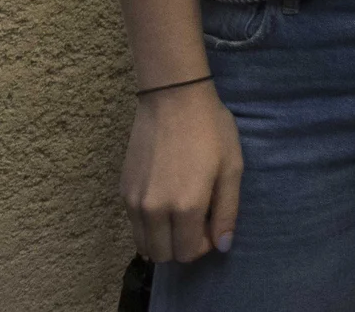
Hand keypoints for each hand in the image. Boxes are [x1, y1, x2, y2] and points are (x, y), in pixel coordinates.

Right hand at [122, 80, 242, 262]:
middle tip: (197, 219)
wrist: (173, 99)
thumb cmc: (211, 130)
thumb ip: (227, 211)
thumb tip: (222, 246)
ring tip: (181, 211)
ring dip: (163, 238)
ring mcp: (134, 202)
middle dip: (182, 246)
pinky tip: (165, 199)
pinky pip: (134, 225)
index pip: (187, 253)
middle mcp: (154, 210)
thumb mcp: (232, 168)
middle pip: (163, 255)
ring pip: (144, 244)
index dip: (202, 245)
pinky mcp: (122, 191)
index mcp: (185, 207)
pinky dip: (149, 224)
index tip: (211, 222)